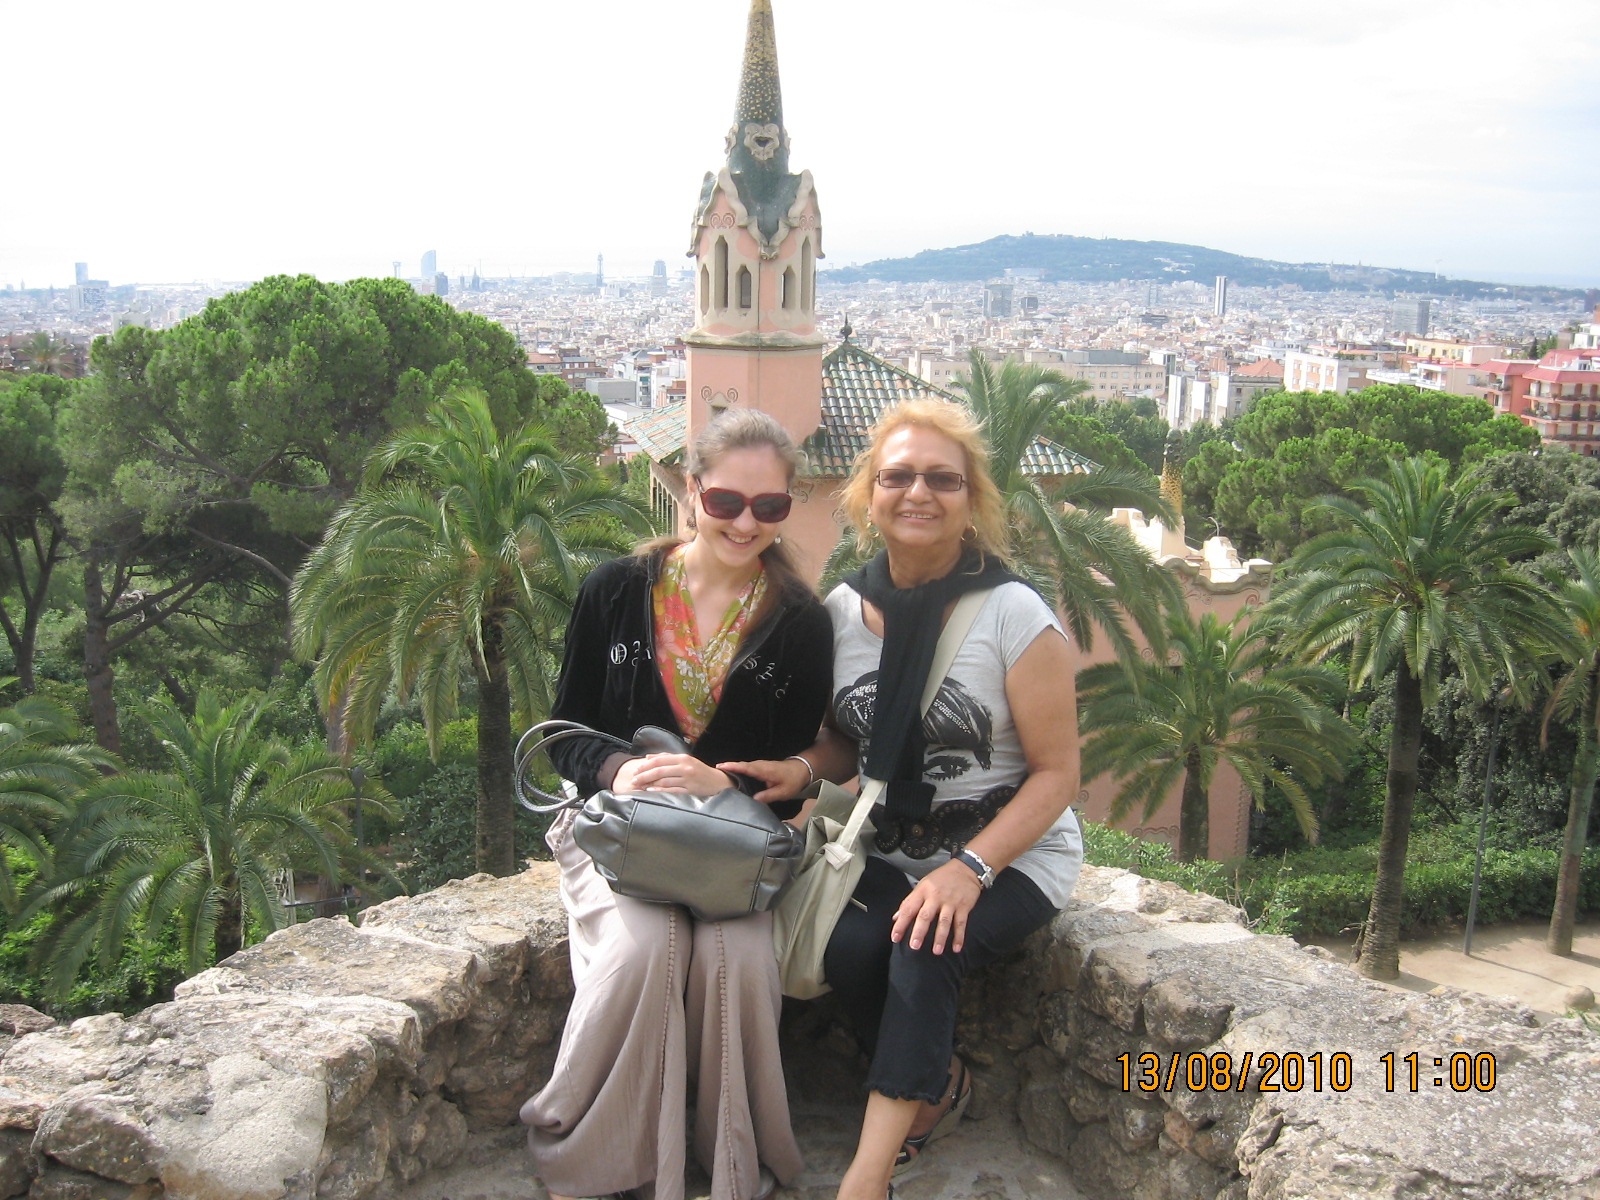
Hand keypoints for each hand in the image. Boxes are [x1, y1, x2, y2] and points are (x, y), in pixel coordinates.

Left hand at [612, 753, 731, 794]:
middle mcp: (685, 767)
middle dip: (644, 775)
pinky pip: (672, 790)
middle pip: (659, 770)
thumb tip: (648, 757)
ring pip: (664, 780)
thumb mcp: (685, 761)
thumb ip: (667, 758)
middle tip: (633, 780)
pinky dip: (660, 790)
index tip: (635, 770)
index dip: (646, 765)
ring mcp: (688, 779)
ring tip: (639, 786)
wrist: (719, 782)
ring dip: (649, 784)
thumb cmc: (700, 771)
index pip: (660, 760)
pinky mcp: (690, 790)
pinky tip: (651, 791)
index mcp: (683, 758)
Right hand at [716, 756, 809, 803]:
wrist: (801, 770)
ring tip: (719, 773)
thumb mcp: (783, 792)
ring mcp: (760, 766)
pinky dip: (739, 770)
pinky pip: (747, 768)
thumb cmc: (792, 781)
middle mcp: (760, 766)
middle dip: (728, 766)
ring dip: (732, 768)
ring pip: (744, 766)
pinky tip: (732, 776)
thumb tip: (754, 799)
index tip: (721, 766)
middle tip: (714, 770)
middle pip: (742, 765)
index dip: (733, 767)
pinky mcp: (760, 769)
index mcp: (764, 770)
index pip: (746, 768)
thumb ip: (769, 796)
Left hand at [891, 861, 981, 954]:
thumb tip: (896, 918)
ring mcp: (950, 902)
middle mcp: (935, 897)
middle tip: (914, 946)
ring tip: (936, 951)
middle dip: (919, 932)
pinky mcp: (964, 906)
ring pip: (944, 921)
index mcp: (922, 891)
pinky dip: (959, 936)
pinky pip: (961, 923)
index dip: (901, 924)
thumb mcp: (923, 885)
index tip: (895, 938)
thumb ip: (910, 902)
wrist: (965, 869)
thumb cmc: (941, 878)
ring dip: (940, 937)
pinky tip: (956, 948)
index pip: (908, 909)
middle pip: (926, 916)